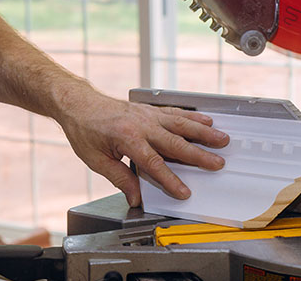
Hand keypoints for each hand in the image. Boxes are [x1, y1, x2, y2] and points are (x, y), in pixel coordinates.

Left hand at [55, 87, 229, 206]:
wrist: (78, 103)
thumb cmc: (85, 129)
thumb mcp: (96, 160)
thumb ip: (120, 178)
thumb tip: (135, 197)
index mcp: (127, 139)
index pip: (153, 164)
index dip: (170, 180)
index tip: (184, 192)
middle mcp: (142, 124)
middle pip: (176, 143)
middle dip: (199, 155)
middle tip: (217, 163)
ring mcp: (149, 115)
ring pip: (182, 124)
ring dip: (204, 132)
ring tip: (222, 139)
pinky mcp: (151, 109)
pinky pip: (176, 113)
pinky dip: (193, 117)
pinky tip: (207, 120)